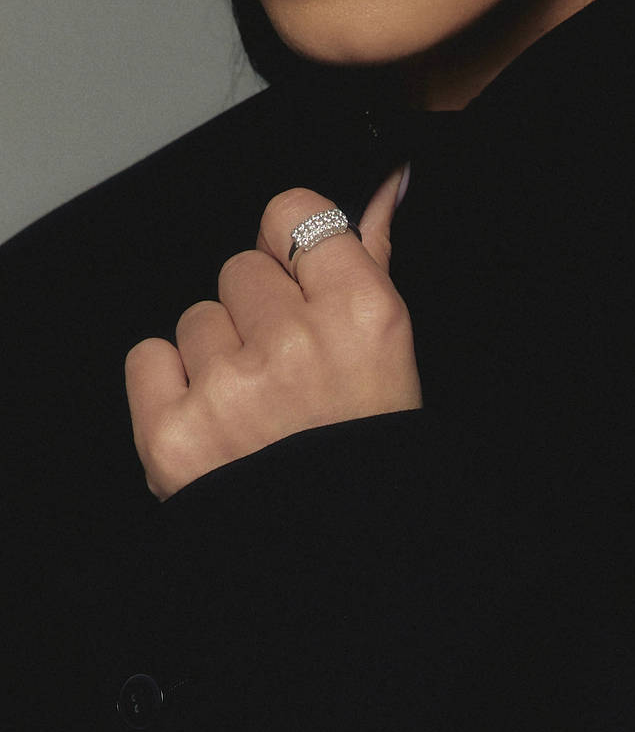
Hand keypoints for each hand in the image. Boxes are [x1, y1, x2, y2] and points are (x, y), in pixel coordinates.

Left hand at [125, 170, 420, 499]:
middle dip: (256, 312)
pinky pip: (148, 356)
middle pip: (238, 268)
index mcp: (362, 311)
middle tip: (288, 369)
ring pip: (195, 318)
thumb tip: (386, 179)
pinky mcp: (174, 435)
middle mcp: (297, 343)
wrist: (341, 552)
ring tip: (256, 407)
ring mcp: (230, 390)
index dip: (290, 248)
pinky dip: (171, 386)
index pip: (292, 213)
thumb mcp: (389, 342)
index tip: (299, 282)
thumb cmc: (365, 440)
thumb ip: (372, 250)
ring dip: (217, 355)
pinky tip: (212, 419)